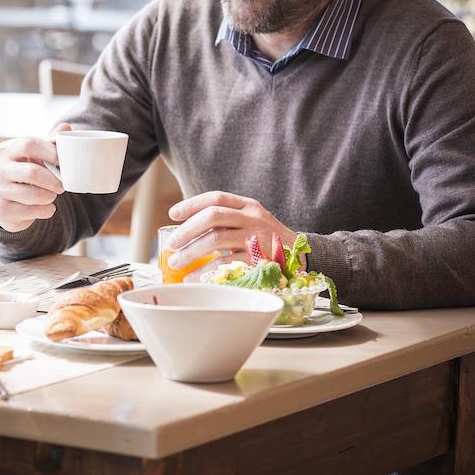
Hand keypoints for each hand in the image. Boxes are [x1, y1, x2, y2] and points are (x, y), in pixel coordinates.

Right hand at [0, 124, 69, 231]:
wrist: (7, 203)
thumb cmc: (24, 175)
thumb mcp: (35, 158)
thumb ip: (50, 143)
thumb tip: (66, 127)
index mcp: (8, 152)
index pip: (28, 145)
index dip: (49, 151)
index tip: (60, 160)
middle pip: (32, 173)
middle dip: (53, 181)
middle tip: (61, 186)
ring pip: (34, 195)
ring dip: (50, 197)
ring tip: (51, 195)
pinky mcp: (2, 211)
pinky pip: (32, 212)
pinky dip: (46, 211)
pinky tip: (45, 208)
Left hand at [165, 190, 295, 268]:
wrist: (304, 257)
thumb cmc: (268, 240)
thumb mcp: (251, 222)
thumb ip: (227, 221)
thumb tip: (187, 230)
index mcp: (248, 205)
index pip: (216, 197)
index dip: (191, 204)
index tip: (173, 214)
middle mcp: (252, 217)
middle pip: (212, 216)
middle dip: (187, 230)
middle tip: (171, 244)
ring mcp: (257, 237)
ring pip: (215, 240)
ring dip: (190, 252)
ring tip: (176, 263)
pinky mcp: (259, 259)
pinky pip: (225, 263)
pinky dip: (205, 271)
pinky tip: (194, 277)